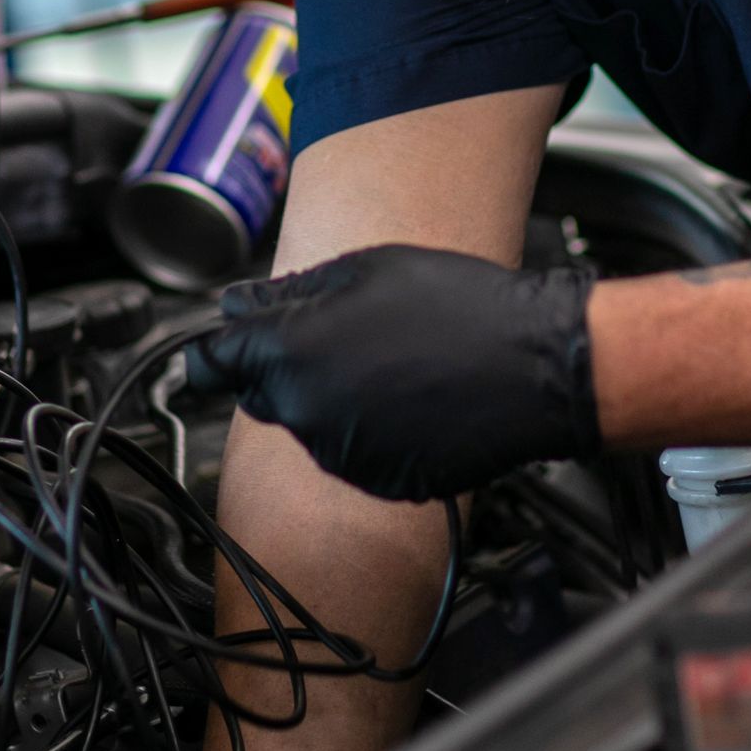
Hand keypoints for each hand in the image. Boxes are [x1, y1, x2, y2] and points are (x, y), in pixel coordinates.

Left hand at [187, 245, 597, 500]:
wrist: (537, 365)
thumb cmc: (460, 306)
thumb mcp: (366, 271)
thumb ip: (289, 293)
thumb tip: (239, 304)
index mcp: (294, 354)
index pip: (213, 363)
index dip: (214, 351)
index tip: (220, 348)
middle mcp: (308, 412)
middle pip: (261, 393)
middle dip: (282, 366)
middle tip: (341, 333)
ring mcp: (345, 454)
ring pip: (309, 422)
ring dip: (331, 396)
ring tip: (391, 358)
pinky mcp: (380, 480)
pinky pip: (352, 452)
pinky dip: (368, 428)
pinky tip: (409, 394)